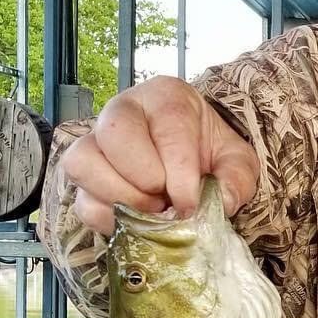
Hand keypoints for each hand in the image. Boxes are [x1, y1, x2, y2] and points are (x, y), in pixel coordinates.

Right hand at [60, 76, 259, 235]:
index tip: (190, 203)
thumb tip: (223, 202)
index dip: (179, 170)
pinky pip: (81, 199)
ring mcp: (95, 141)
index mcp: (167, 97)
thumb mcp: (237, 162)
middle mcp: (123, 110)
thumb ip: (236, 179)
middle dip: (144, 178)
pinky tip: (136, 220)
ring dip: (120, 196)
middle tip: (167, 200)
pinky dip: (108, 218)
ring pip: (82, 162)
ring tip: (152, 209)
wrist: (194, 162)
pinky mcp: (84, 177)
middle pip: (114, 133)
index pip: (167, 123)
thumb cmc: (212, 154)